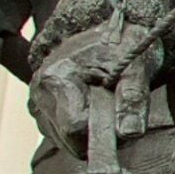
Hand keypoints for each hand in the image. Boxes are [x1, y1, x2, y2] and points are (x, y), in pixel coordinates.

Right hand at [31, 19, 158, 159]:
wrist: (111, 31)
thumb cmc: (124, 45)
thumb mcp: (136, 65)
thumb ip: (134, 98)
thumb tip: (130, 132)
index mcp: (57, 76)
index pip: (75, 126)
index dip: (104, 129)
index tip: (124, 118)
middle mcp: (40, 92)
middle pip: (70, 139)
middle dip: (100, 135)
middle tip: (122, 115)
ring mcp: (39, 104)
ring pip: (67, 142)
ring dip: (93, 135)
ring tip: (111, 108)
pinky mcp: (43, 113)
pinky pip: (64, 138)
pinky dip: (85, 132)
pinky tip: (98, 111)